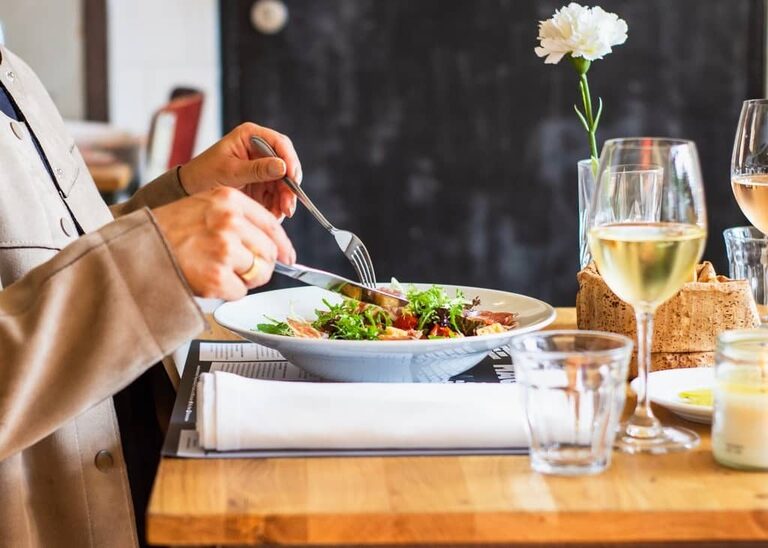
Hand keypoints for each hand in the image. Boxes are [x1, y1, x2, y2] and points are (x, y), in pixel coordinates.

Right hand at [152, 187, 295, 299]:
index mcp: (229, 200)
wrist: (136, 249)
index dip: (283, 245)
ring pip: (258, 273)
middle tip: (244, 270)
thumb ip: (237, 217)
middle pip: (269, 252)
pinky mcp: (216, 277)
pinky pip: (240, 291)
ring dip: (244, 279)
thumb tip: (273, 244)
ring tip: (219, 272)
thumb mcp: (204, 205)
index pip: (272, 225)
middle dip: (261, 265)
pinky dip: (228, 292)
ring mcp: (224, 249)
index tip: (288, 257)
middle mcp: (230, 221)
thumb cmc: (168, 229)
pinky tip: (209, 281)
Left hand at [178, 123, 301, 219]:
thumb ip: (257, 169)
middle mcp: (260, 149)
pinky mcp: (261, 183)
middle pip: (286, 164)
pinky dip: (277, 205)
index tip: (293, 177)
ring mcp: (262, 167)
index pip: (279, 143)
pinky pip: (276, 194)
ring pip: (283, 182)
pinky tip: (275, 214)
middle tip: (288, 204)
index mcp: (250, 136)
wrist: (190, 189)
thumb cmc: (204, 173)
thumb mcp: (230, 171)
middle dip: (289, 186)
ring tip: (281, 214)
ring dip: (285, 198)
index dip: (290, 159)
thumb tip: (283, 167)